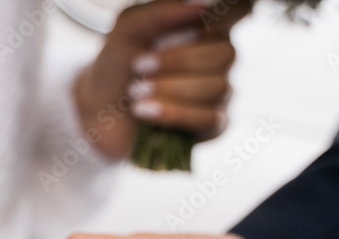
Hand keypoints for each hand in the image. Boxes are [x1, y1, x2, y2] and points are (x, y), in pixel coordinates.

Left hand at [77, 0, 250, 159]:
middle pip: (226, 53)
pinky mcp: (213, 126)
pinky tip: (145, 112)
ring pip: (218, 87)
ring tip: (136, 92)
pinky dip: (174, 113)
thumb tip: (201, 5)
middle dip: (179, 61)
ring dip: (172, 89)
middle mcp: (218, 58)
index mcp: (205, 26)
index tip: (200, 15)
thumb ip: (161, 11)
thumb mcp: (129, 29)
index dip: (228, 11)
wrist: (99, 114)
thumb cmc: (118, 66)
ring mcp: (220, 93)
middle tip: (139, 65)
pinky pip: (209, 119)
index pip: (239, 9)